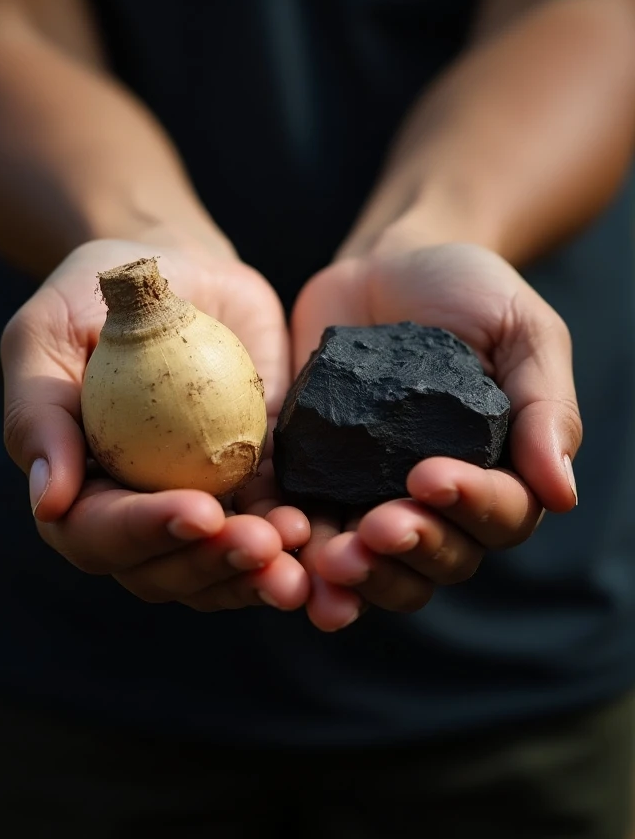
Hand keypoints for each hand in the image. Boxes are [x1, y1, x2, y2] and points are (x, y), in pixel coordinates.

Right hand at [1, 238, 309, 610]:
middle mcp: (137, 512)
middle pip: (165, 570)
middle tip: (262, 544)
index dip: (145, 533)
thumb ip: (38, 412)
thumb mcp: (47, 333)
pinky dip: (298, 540)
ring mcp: (201, 502)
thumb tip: (49, 501)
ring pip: (222, 566)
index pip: (97, 534)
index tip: (198, 510)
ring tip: (298, 552)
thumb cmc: (95, 295)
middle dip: (212, 565)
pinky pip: (275, 524)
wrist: (176, 270)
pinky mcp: (256, 482)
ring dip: (258, 572)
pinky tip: (322, 535)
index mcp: (78, 488)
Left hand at [290, 241, 581, 629]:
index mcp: (497, 473)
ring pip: (372, 564)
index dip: (470, 508)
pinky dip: (291, 547)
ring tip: (326, 561)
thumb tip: (562, 493)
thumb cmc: (468, 292)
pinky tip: (276, 542)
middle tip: (376, 530)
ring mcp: (371, 497)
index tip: (431, 477)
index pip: (498, 517)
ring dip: (352, 574)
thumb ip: (545, 407)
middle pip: (435, 560)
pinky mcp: (314, 480)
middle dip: (406, 552)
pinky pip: (303, 529)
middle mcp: (437, 502)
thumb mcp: (523, 332)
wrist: (387, 264)